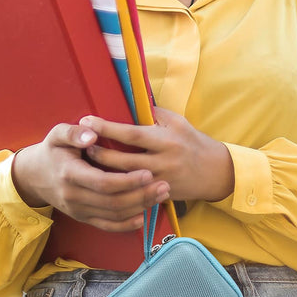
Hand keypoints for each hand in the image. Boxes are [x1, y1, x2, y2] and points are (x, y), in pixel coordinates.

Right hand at [10, 122, 170, 231]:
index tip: (148, 173)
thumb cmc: (52, 150)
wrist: (34, 176)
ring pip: (113, 215)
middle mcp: (74, 196)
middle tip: (164, 185)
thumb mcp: (57, 134)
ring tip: (161, 195)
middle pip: (113, 202)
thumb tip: (92, 134)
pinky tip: (143, 217)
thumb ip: (74, 132)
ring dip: (139, 207)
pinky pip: (106, 226)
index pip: (103, 182)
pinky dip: (126, 225)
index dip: (127, 181)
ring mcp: (78, 210)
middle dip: (141, 195)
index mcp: (70, 174)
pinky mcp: (82, 217)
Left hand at [80, 107, 233, 202]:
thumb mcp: (177, 121)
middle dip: (99, 153)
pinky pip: (134, 193)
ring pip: (125, 180)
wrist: (215, 172)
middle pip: (123, 160)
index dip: (107, 128)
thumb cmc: (193, 141)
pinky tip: (102, 182)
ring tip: (86, 162)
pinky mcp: (159, 195)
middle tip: (81, 144)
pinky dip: (116, 188)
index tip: (87, 121)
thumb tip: (128, 101)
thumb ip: (153, 113)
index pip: (131, 134)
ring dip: (104, 171)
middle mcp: (163, 161)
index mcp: (166, 140)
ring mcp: (160, 181)